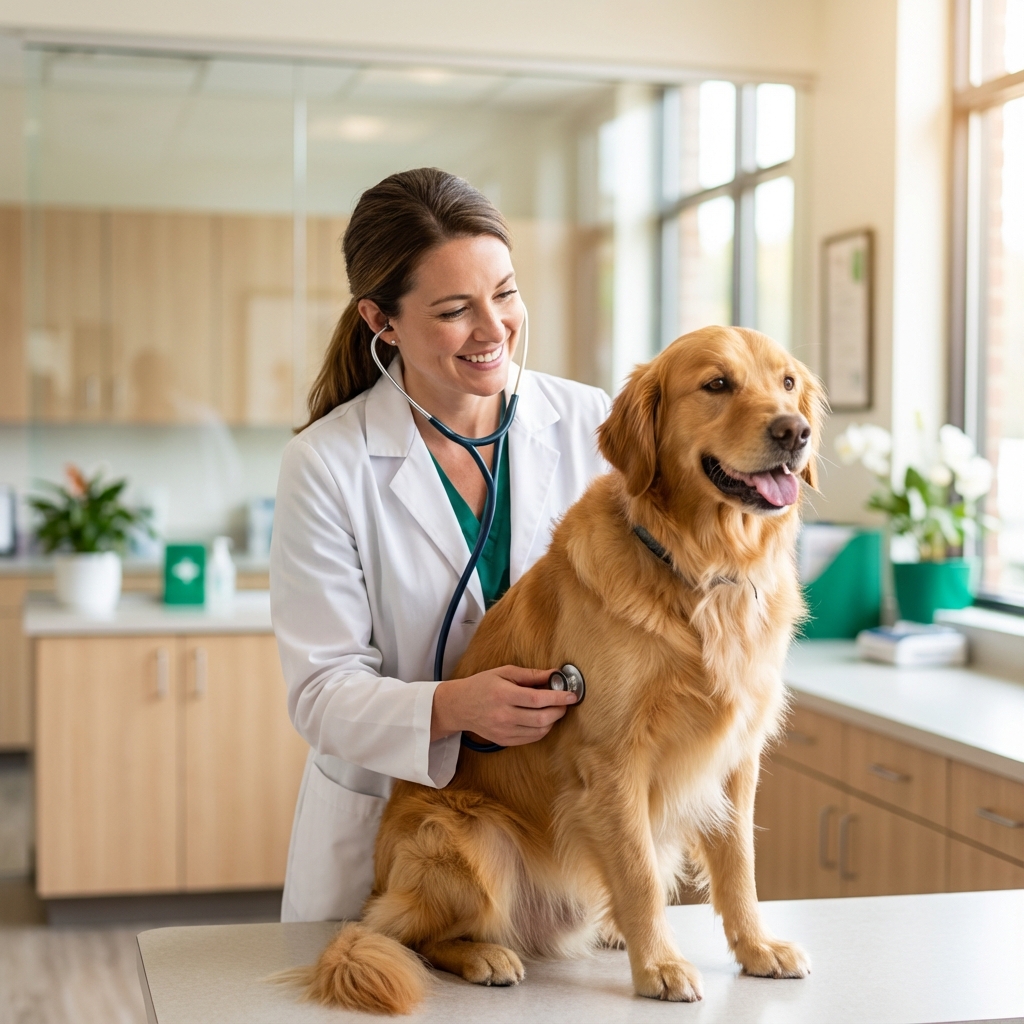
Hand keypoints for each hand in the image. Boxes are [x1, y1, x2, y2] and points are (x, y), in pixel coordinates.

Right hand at [430, 665, 576, 745]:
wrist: (459, 706)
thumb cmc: (482, 685)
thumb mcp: (504, 672)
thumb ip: (530, 675)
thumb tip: (554, 674)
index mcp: (503, 694)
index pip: (537, 699)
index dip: (558, 698)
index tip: (571, 695)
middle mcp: (503, 715)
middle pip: (541, 719)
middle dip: (559, 710)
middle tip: (565, 702)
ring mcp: (504, 731)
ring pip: (539, 731)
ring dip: (553, 721)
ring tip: (553, 709)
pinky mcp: (504, 741)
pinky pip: (531, 738)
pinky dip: (542, 729)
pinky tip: (542, 719)